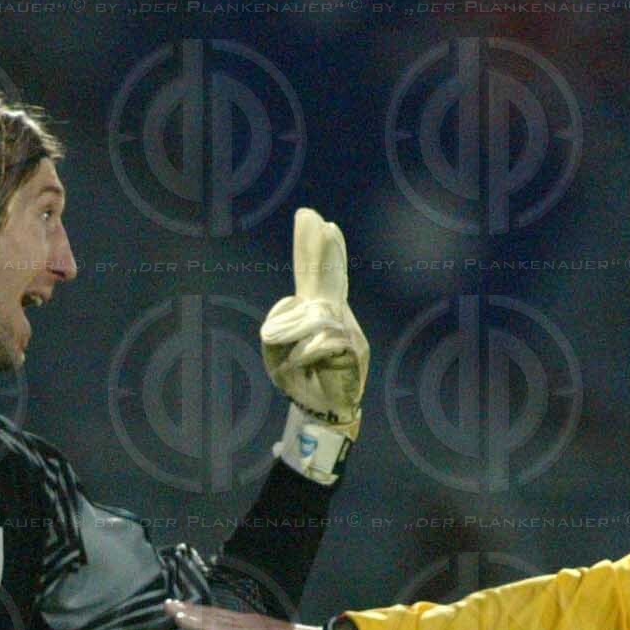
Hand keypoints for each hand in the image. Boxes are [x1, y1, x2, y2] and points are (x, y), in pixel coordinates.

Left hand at [261, 207, 366, 482]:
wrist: (324, 411)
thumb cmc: (300, 380)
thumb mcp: (275, 354)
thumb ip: (277, 330)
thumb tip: (293, 311)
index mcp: (317, 311)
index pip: (315, 275)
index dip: (315, 250)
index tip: (320, 222)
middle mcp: (335, 314)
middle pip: (327, 276)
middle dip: (322, 248)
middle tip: (316, 218)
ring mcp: (347, 329)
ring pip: (312, 317)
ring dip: (293, 338)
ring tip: (292, 360)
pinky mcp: (354, 349)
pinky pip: (317, 342)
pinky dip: (302, 357)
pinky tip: (305, 368)